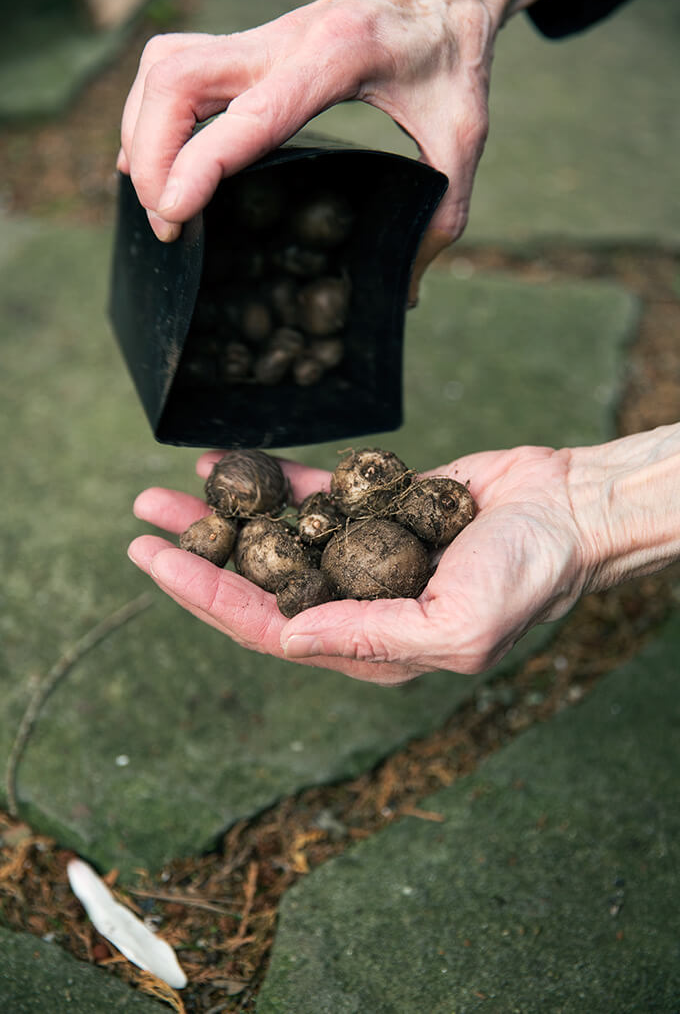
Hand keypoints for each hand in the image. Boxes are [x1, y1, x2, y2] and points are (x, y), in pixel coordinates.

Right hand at [118, 0, 536, 294]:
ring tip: (155, 198)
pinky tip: (158, 156)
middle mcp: (285, 40)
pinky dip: (152, 112)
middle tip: (167, 223)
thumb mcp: (462, 138)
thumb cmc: (453, 58)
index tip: (173, 215)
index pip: (248, 114)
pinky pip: (175, 65)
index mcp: (337, 60)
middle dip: (152, 155)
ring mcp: (262, 37)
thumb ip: (440, 216)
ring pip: (164, 66)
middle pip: (177, 78)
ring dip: (142, 132)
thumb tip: (407, 295)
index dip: (198, 163)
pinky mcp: (251, 44)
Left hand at [127, 444, 594, 685]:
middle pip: (258, 581)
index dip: (204, 594)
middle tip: (140, 519)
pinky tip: (231, 463)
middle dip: (197, 553)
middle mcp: (358, 602)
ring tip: (166, 489)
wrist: (573, 511)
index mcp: (369, 644)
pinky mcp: (378, 509)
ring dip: (223, 514)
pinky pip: (312, 496)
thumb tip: (284, 639)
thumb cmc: (529, 575)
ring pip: (276, 536)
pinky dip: (271, 482)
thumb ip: (367, 636)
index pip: (267, 626)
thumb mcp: (455, 627)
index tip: (153, 559)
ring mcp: (365, 554)